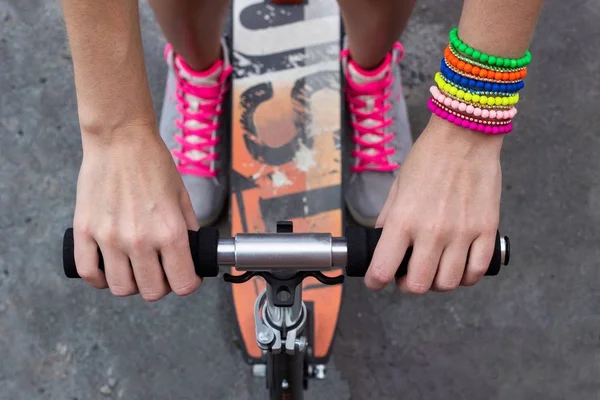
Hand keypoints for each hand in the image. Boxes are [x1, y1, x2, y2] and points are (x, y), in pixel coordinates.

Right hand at [73, 123, 200, 300]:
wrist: (120, 140)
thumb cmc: (153, 164)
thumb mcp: (182, 197)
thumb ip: (188, 229)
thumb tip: (192, 254)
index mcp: (169, 231)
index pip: (182, 283)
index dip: (187, 283)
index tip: (185, 277)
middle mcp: (140, 240)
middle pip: (151, 292)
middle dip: (160, 286)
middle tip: (160, 272)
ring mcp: (109, 238)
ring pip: (121, 288)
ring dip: (131, 284)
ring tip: (135, 268)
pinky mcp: (85, 231)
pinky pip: (88, 272)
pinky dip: (99, 278)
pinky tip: (108, 268)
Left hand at [366, 116, 502, 292]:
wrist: (465, 136)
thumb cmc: (428, 158)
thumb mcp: (397, 187)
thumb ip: (388, 219)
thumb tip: (381, 245)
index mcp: (403, 219)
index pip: (383, 269)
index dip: (375, 282)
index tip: (375, 281)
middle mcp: (431, 231)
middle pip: (418, 285)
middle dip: (407, 285)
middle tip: (406, 276)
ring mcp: (462, 233)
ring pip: (448, 283)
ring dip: (436, 283)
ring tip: (433, 270)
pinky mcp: (486, 230)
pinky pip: (476, 271)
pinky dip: (465, 277)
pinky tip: (458, 267)